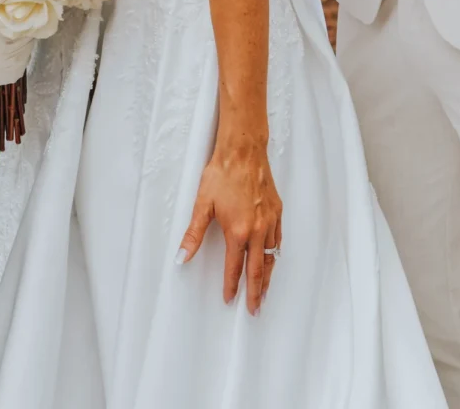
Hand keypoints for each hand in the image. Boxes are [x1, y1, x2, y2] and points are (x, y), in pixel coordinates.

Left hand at [177, 132, 282, 314]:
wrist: (243, 151)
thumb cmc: (222, 174)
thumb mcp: (202, 205)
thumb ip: (193, 235)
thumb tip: (181, 258)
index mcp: (238, 231)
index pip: (234, 267)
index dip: (231, 286)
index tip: (229, 299)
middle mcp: (257, 230)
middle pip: (257, 269)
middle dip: (255, 292)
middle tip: (254, 309)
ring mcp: (270, 220)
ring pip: (270, 256)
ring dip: (267, 276)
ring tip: (264, 291)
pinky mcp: (277, 210)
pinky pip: (278, 239)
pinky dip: (275, 254)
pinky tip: (273, 259)